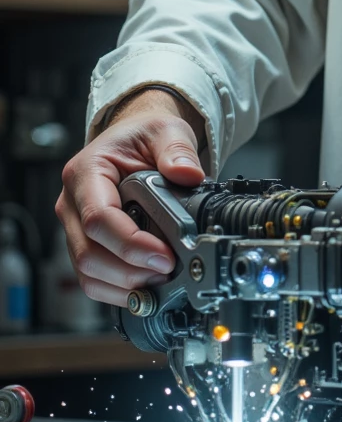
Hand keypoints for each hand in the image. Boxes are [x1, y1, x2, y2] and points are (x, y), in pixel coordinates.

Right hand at [56, 88, 206, 305]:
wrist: (134, 142)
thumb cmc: (143, 136)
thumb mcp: (166, 130)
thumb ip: (178, 150)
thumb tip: (189, 175)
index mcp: (85, 173)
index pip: (99, 218)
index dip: (131, 244)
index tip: (164, 256)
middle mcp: (71, 203)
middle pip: (89, 253)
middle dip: (131, 271)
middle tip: (168, 271)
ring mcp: (74, 228)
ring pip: (88, 273)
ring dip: (125, 286)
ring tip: (161, 281)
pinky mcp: (85, 245)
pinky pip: (93, 279)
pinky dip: (119, 291)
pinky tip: (147, 287)